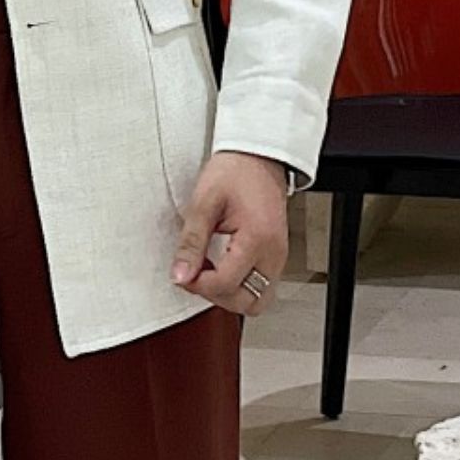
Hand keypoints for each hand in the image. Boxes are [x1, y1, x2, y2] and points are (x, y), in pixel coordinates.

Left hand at [170, 151, 288, 315]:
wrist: (258, 158)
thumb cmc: (235, 172)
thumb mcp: (204, 202)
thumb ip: (191, 242)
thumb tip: (180, 274)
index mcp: (257, 238)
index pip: (227, 283)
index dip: (198, 284)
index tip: (183, 273)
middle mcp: (274, 253)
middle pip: (249, 302)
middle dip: (216, 295)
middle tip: (195, 274)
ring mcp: (278, 257)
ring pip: (258, 300)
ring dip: (229, 295)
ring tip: (208, 271)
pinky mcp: (276, 257)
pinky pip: (261, 287)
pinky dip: (239, 286)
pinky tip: (221, 268)